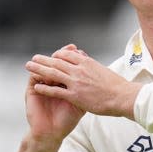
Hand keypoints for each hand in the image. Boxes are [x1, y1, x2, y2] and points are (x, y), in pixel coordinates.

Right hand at [24, 44, 84, 143]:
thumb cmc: (67, 119)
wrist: (52, 133)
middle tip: (71, 47)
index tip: (83, 52)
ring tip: (58, 54)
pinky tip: (47, 69)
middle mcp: (52, 82)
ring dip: (51, 60)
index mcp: (63, 83)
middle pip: (57, 63)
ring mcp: (41, 85)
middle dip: (64, 55)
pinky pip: (34, 78)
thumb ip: (85, 89)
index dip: (75, 58)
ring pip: (45, 67)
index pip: (68, 66)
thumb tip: (96, 75)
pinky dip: (40, 72)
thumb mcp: (80, 103)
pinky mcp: (32, 91)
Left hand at [24, 45, 141, 118]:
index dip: (56, 55)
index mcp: (87, 62)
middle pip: (56, 62)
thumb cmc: (117, 86)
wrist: (123, 97)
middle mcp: (79, 70)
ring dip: (39, 70)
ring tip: (29, 68)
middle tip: (33, 59)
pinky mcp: (75, 95)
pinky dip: (45, 88)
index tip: (51, 56)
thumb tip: (86, 61)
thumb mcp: (103, 70)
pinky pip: (56, 90)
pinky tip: (36, 87)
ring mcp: (76, 82)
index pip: (67, 55)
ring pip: (52, 73)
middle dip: (43, 60)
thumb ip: (92, 66)